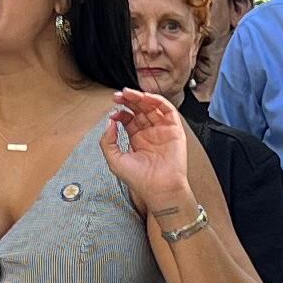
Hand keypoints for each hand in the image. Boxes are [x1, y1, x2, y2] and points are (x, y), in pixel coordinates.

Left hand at [102, 88, 195, 214]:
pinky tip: (146, 97)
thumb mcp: (114, 160)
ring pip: (152, 107)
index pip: (129, 119)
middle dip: (128, 101)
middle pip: (139, 110)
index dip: (121, 112)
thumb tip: (110, 122)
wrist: (159, 188)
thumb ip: (107, 141)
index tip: (113, 110)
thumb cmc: (139, 180)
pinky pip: (168, 110)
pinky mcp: (175, 130)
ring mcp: (162, 131)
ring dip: (141, 98)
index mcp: (137, 140)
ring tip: (129, 93)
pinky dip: (158, 101)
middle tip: (119, 95)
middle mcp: (150, 134)